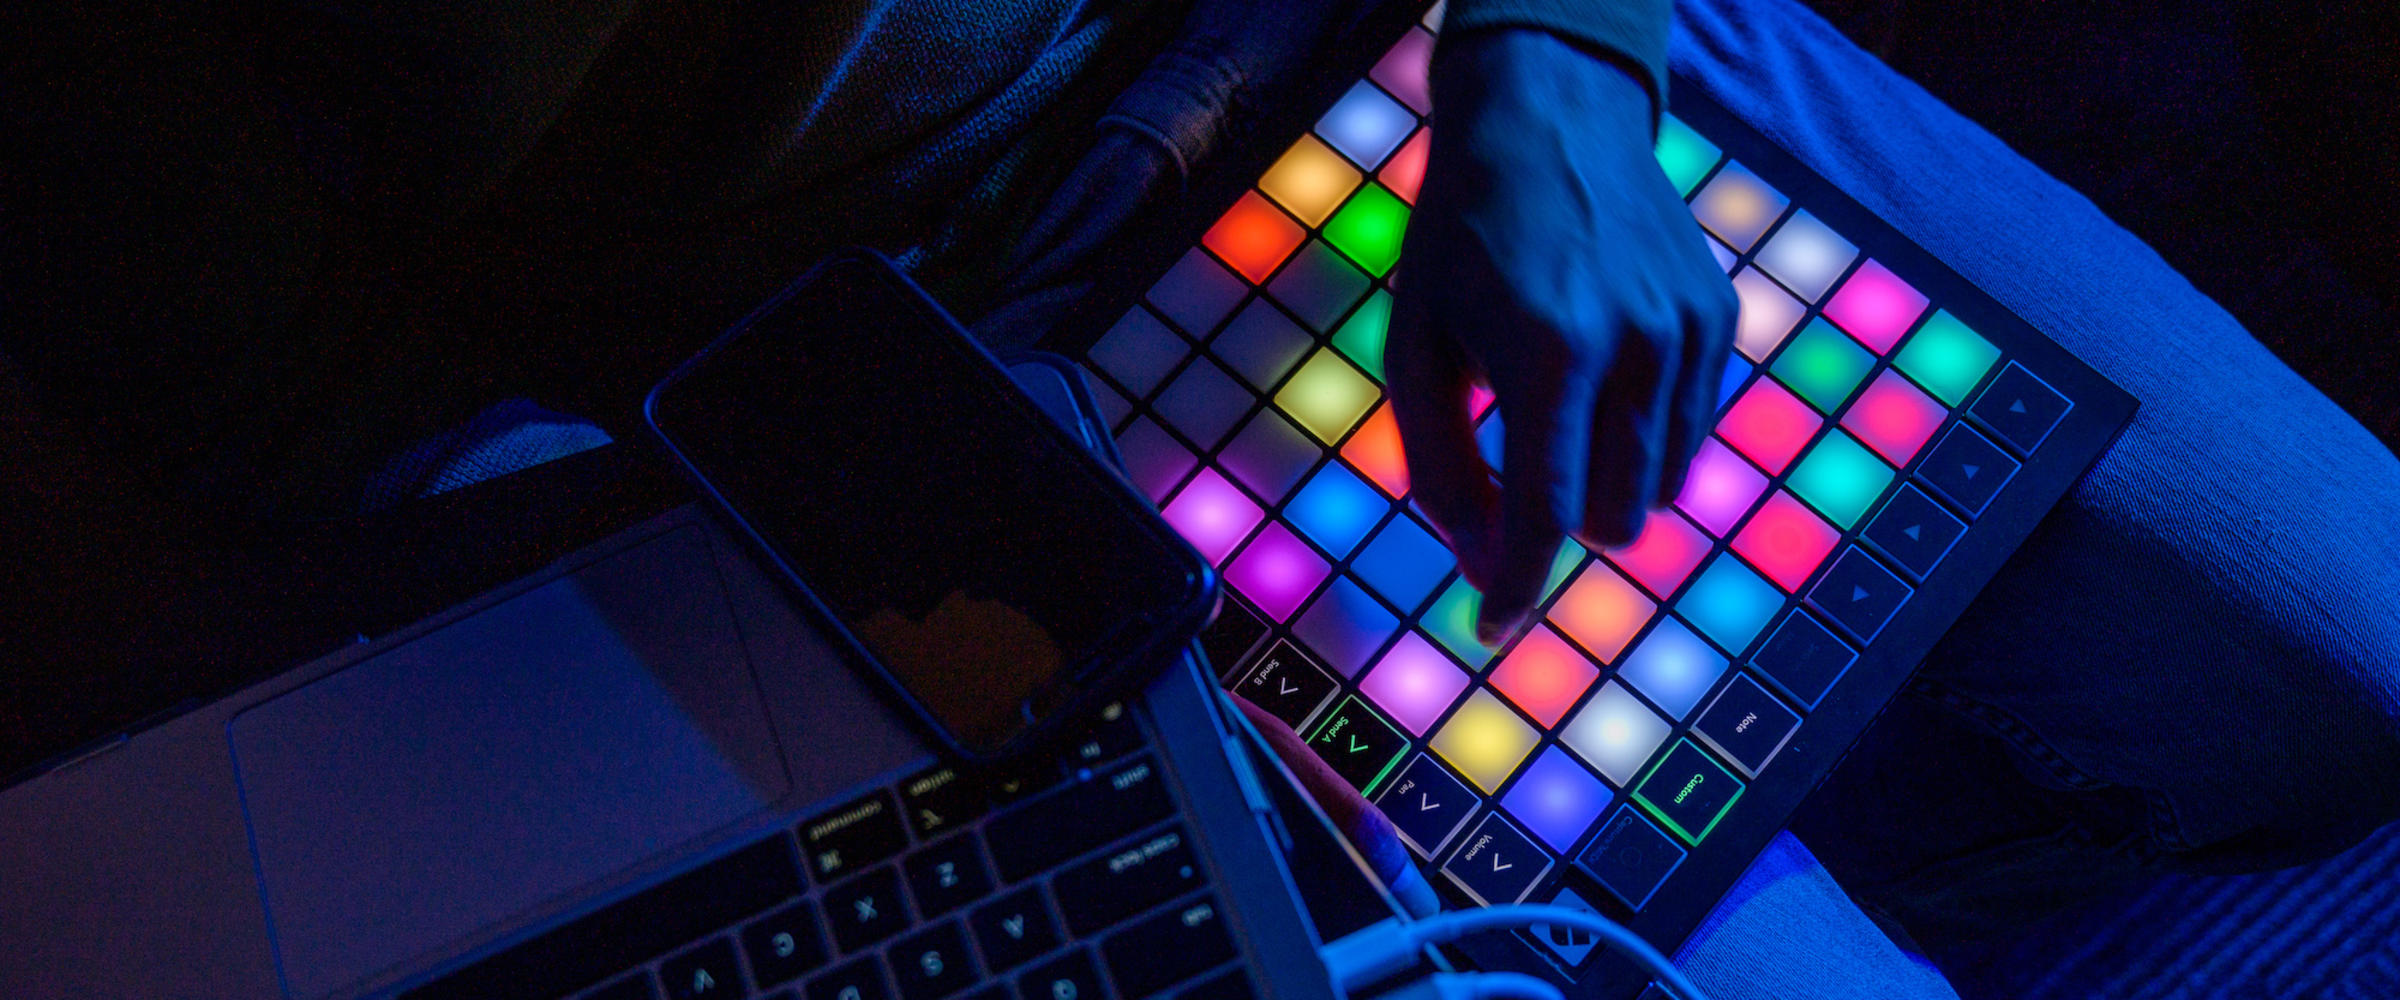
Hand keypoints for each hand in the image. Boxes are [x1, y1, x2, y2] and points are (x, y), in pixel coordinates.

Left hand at [1387, 29, 1735, 646]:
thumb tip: (1485, 564)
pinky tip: (1597, 377)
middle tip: (1512, 497)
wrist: (1547, 122)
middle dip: (1559, 530)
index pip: (1546, 512)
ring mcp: (1689, 332)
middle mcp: (1635, 344)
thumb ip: (1442, 467)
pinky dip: (1636, 439)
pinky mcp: (1718, 319)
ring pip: (1659, 488)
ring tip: (1551, 412)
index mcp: (1549, 351)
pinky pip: (1685, 434)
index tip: (1490, 629)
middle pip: (1615, 519)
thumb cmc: (1462, 245)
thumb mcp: (1416, 350)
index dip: (1515, 585)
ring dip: (1600, 484)